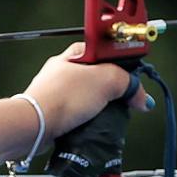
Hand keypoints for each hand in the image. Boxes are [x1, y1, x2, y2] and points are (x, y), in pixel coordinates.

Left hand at [23, 43, 149, 137]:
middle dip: (114, 89)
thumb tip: (140, 95)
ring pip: (91, 96)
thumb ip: (127, 83)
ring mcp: (60, 90)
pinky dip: (90, 118)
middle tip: (125, 98)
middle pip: (101, 76)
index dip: (124, 63)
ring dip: (102, 106)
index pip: (107, 51)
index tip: (135, 76)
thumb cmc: (61, 97)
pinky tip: (93, 123)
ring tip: (107, 113)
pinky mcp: (57, 110)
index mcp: (76, 54)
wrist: (35, 125)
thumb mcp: (105, 81)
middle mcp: (66, 70)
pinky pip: (81, 112)